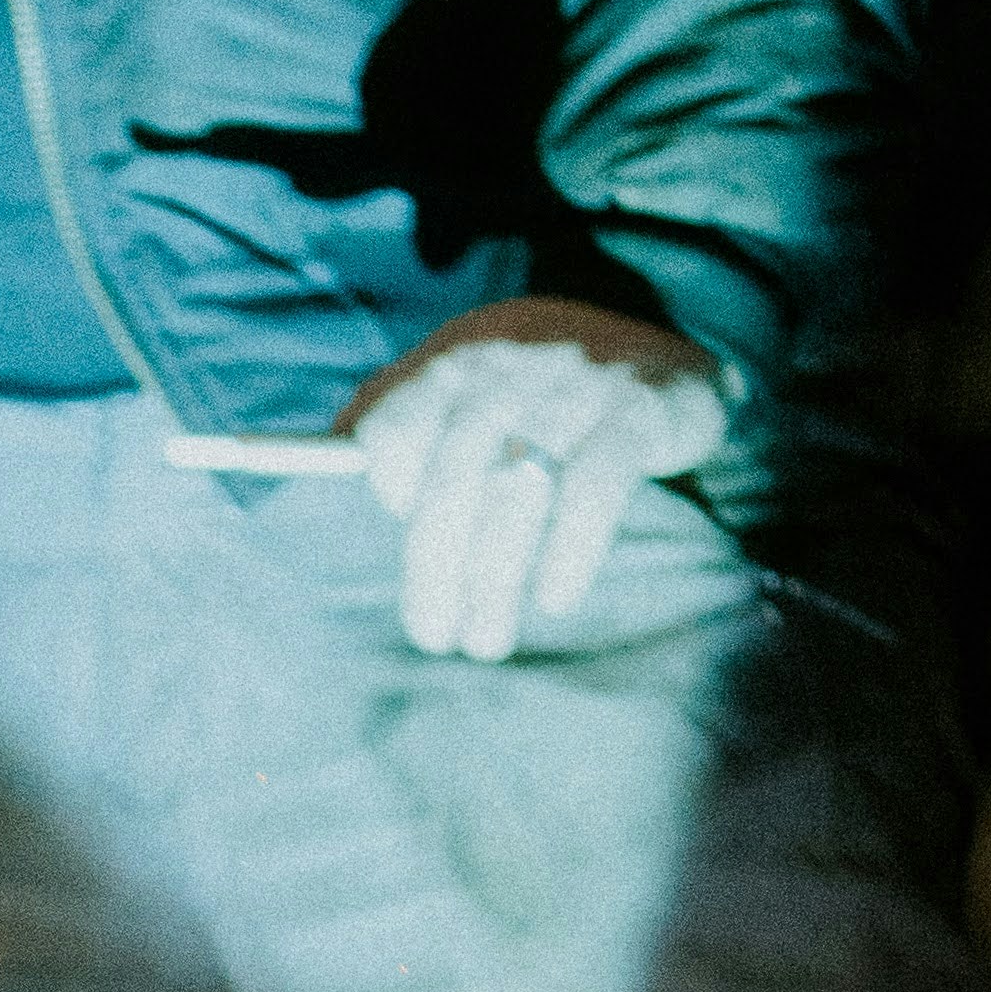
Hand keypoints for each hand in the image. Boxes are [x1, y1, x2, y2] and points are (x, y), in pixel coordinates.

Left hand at [345, 302, 726, 659]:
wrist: (661, 349)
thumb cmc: (539, 390)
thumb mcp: (465, 383)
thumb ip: (398, 410)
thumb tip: (329, 455)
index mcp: (452, 367)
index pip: (392, 429)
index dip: (387, 486)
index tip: (398, 531)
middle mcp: (507, 370)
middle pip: (452, 478)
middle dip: (434, 568)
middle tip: (433, 638)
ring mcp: (575, 387)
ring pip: (518, 490)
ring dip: (495, 578)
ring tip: (487, 642)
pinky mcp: (638, 411)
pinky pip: (596, 486)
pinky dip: (573, 548)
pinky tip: (556, 598)